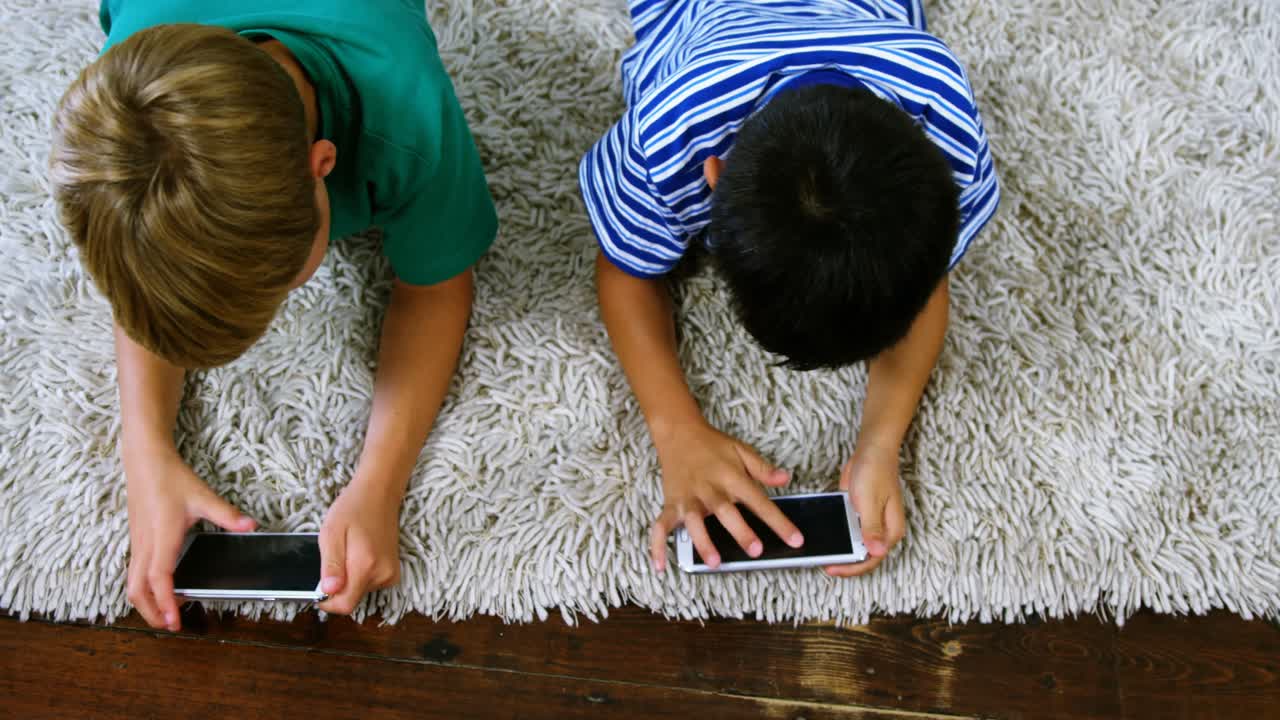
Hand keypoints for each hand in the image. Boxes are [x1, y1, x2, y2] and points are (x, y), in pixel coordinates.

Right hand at [125, 447, 255, 630]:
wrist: (144, 461)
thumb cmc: (171, 478)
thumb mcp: (203, 496)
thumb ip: (227, 514)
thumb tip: (251, 526)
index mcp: (162, 537)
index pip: (159, 578)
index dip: (165, 602)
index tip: (174, 621)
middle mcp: (145, 544)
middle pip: (137, 590)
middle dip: (151, 612)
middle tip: (170, 625)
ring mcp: (137, 543)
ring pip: (131, 583)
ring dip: (144, 602)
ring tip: (166, 611)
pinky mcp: (136, 540)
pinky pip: (133, 572)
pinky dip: (143, 588)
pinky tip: (161, 587)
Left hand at [317, 481, 401, 614]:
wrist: (379, 493)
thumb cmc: (353, 508)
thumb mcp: (331, 533)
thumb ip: (331, 565)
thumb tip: (329, 591)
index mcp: (366, 566)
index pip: (345, 605)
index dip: (327, 602)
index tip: (318, 589)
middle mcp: (382, 574)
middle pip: (351, 599)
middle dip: (337, 586)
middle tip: (335, 557)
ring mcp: (390, 574)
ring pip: (359, 592)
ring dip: (348, 579)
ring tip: (349, 552)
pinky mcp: (393, 572)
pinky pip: (369, 585)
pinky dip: (359, 576)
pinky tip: (359, 555)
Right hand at [649, 422, 803, 570]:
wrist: (678, 432)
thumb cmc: (712, 445)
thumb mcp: (741, 451)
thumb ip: (763, 469)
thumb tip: (786, 479)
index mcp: (731, 477)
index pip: (759, 501)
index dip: (778, 521)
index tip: (795, 539)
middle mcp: (709, 489)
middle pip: (726, 512)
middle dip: (740, 531)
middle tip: (756, 551)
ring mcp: (688, 498)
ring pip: (694, 522)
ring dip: (703, 542)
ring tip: (715, 562)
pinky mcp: (671, 504)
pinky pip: (661, 526)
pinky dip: (658, 545)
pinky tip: (660, 565)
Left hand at [826, 444, 904, 576]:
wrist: (871, 451)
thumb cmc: (875, 473)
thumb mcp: (870, 501)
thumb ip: (871, 528)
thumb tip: (876, 552)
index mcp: (891, 531)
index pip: (873, 558)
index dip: (852, 568)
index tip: (833, 568)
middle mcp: (882, 531)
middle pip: (864, 555)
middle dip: (845, 563)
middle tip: (823, 564)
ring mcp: (871, 524)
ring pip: (856, 545)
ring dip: (841, 551)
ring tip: (822, 555)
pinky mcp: (860, 516)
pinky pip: (850, 532)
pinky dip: (840, 537)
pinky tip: (825, 539)